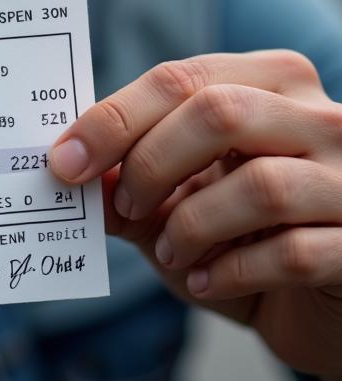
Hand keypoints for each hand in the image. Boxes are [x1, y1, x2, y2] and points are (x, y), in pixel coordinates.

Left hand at [50, 51, 341, 375]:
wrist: (316, 303)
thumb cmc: (241, 236)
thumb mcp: (176, 200)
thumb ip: (126, 180)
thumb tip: (68, 168)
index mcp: (270, 82)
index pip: (182, 77)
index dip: (115, 118)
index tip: (64, 159)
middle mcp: (321, 118)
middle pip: (218, 112)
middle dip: (150, 161)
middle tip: (123, 205)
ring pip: (259, 183)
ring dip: (191, 224)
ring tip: (168, 251)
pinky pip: (293, 253)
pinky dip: (233, 271)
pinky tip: (206, 280)